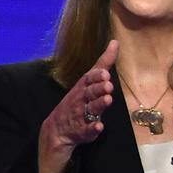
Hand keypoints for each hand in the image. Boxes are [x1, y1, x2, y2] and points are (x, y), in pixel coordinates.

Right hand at [38, 40, 118, 172]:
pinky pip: (88, 130)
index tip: (105, 73)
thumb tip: (115, 42)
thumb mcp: (88, 80)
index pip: (89, 79)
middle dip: (98, 88)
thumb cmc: (78, 99)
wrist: (57, 129)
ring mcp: (81, 115)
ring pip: (91, 109)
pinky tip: (99, 127)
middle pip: (90, 93)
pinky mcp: (83, 131)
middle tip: (108, 84)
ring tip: (107, 100)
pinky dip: (93, 129)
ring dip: (99, 105)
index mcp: (83, 87)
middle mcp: (81, 100)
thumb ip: (103, 63)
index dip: (97, 76)